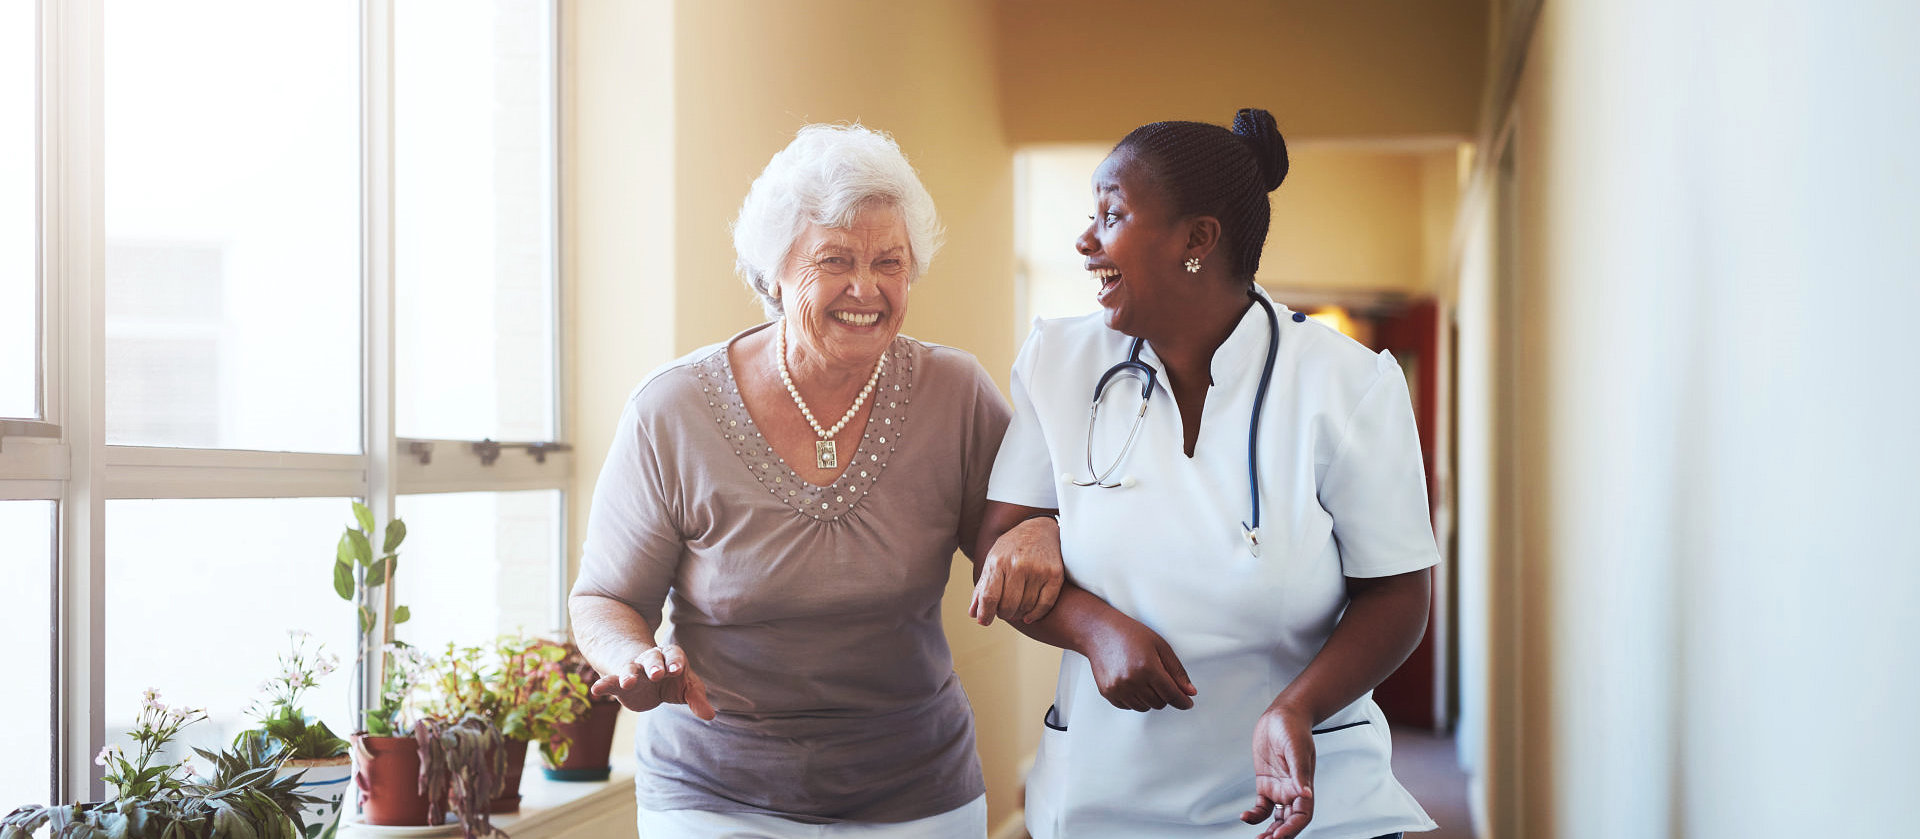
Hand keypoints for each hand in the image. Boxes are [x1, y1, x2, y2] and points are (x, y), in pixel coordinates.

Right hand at [588, 644, 716, 720]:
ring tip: (628, 682)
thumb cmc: (673, 680)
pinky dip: (603, 685)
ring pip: (630, 669)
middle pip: (652, 659)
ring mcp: (634, 671)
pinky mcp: (619, 684)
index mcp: (671, 657)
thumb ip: (696, 699)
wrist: (647, 678)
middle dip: (655, 666)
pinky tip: (595, 690)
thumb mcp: (687, 687)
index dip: (675, 662)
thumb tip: (710, 716)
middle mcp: (651, 660)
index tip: (677, 669)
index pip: (674, 656)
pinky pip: (610, 682)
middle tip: (657, 674)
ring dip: (629, 674)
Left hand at [970, 516, 1065, 625]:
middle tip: (1004, 611)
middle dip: (1004, 613)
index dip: (986, 613)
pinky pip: (1045, 605)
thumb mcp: (993, 560)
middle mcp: (1018, 565)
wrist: (1040, 529)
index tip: (984, 621)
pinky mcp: (1055, 574)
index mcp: (998, 561)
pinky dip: (1035, 615)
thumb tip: (974, 614)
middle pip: (1008, 605)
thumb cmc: (1013, 547)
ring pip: (1026, 607)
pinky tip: (1028, 615)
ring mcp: (1038, 570)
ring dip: (1019, 613)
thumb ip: (983, 587)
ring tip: (1016, 608)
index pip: (989, 596)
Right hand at [1081, 613, 1195, 710]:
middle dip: (1165, 695)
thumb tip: (1190, 692)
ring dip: (1150, 698)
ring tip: (1144, 678)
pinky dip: (1135, 699)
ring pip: (1144, 707)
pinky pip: (1128, 706)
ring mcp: (1118, 688)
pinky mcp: (1108, 692)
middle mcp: (1132, 681)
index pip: (1172, 695)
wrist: (1100, 632)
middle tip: (1160, 679)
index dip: (1183, 701)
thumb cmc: (1131, 634)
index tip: (1188, 703)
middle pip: (1159, 703)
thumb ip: (1177, 671)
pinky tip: (1132, 682)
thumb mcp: (1161, 646)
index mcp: (1148, 668)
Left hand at [1240, 704, 1315, 837]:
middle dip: (1279, 835)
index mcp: (1304, 786)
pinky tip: (1246, 817)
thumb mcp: (1297, 749)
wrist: (1282, 716)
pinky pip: (1262, 806)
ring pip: (1276, 818)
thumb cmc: (1294, 729)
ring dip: (1269, 831)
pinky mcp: (1266, 783)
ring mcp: (1279, 788)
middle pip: (1289, 822)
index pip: (1302, 815)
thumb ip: (1299, 773)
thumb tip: (1305, 793)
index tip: (1278, 837)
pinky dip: (1255, 815)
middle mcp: (1293, 790)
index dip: (1292, 829)